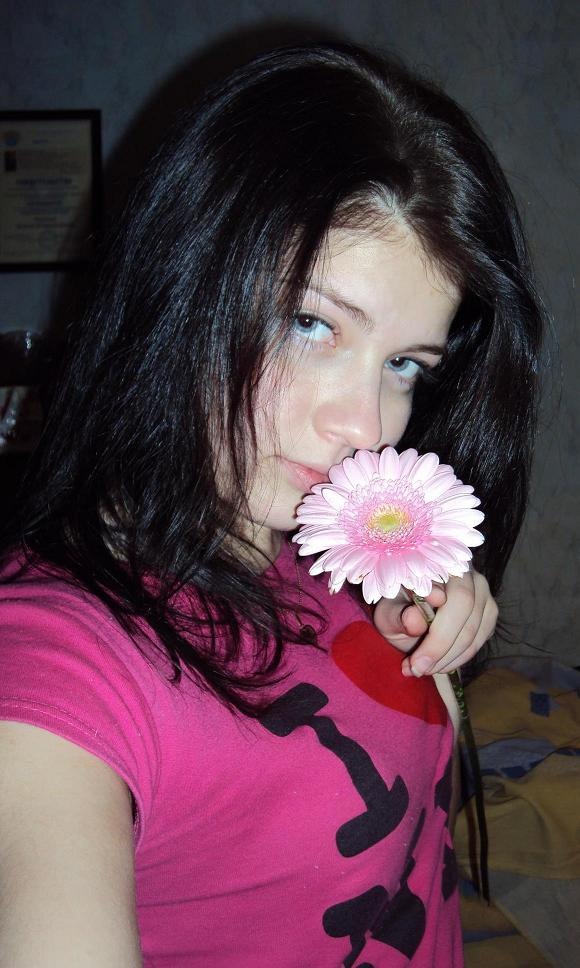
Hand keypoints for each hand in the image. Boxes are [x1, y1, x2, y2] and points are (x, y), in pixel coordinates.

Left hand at [373, 570, 497, 676]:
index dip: (437, 629)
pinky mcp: (488, 611)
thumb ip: (396, 615)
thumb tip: (414, 620)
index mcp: (438, 563)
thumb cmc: (395, 608)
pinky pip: (481, 638)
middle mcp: (465, 571)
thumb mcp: (386, 613)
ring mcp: (482, 591)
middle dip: (441, 646)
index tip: (414, 658)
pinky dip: (460, 657)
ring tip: (422, 669)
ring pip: (476, 628)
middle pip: (467, 607)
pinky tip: (438, 665)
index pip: (445, 590)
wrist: (408, 613)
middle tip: (417, 669)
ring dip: (449, 656)